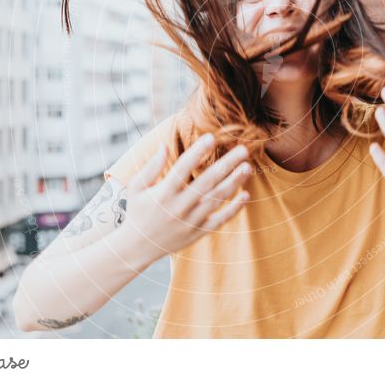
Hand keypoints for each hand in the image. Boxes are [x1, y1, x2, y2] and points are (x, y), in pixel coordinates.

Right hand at [120, 133, 252, 259]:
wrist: (138, 247)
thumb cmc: (138, 211)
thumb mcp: (136, 187)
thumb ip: (151, 166)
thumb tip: (164, 144)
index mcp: (163, 192)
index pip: (183, 168)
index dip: (197, 152)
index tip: (211, 137)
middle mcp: (179, 206)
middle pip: (207, 182)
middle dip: (226, 164)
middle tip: (243, 150)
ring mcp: (191, 221)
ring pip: (217, 199)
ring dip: (234, 182)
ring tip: (248, 167)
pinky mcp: (198, 232)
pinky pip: (219, 220)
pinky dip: (234, 209)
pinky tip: (246, 195)